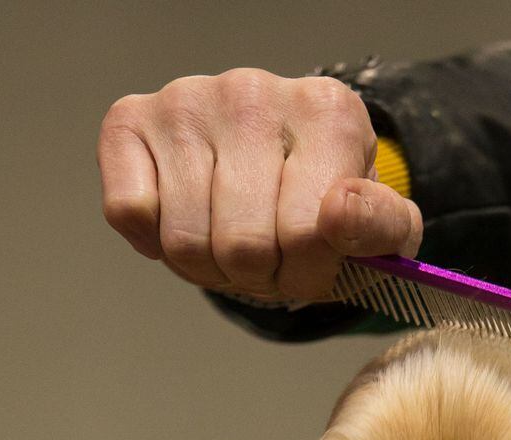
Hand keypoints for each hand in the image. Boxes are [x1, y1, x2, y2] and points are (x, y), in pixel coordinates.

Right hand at [98, 69, 422, 301]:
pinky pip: (129, 213)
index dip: (306, 276)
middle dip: (256, 276)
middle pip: (240, 247)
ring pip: (185, 241)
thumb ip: (381, 230)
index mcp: (326, 112)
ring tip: (228, 240)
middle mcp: (253, 92)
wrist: (274, 160)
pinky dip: (153, 241)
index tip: (311, 263)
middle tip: (266, 259)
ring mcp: (187, 100)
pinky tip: (183, 219)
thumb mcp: (378, 225)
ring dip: (206, 267)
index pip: (306, 235)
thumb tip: (339, 215)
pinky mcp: (130, 119)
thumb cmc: (325, 202)